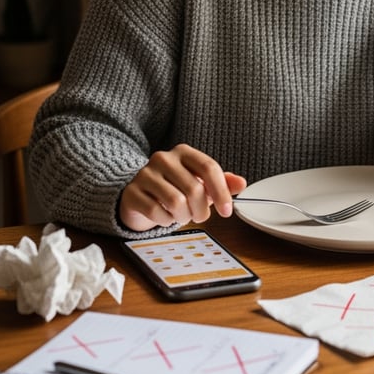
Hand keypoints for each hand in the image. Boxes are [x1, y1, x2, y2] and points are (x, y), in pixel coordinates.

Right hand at [118, 144, 247, 230]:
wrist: (139, 195)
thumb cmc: (174, 188)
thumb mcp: (200, 183)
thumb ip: (221, 182)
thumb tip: (241, 183)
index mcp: (183, 152)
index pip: (208, 167)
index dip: (221, 191)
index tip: (227, 211)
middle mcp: (163, 158)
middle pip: (194, 188)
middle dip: (202, 210)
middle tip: (199, 216)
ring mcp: (145, 174)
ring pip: (176, 202)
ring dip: (184, 216)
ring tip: (182, 216)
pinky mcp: (132, 192)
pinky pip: (156, 212)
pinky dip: (166, 221)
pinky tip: (165, 217)